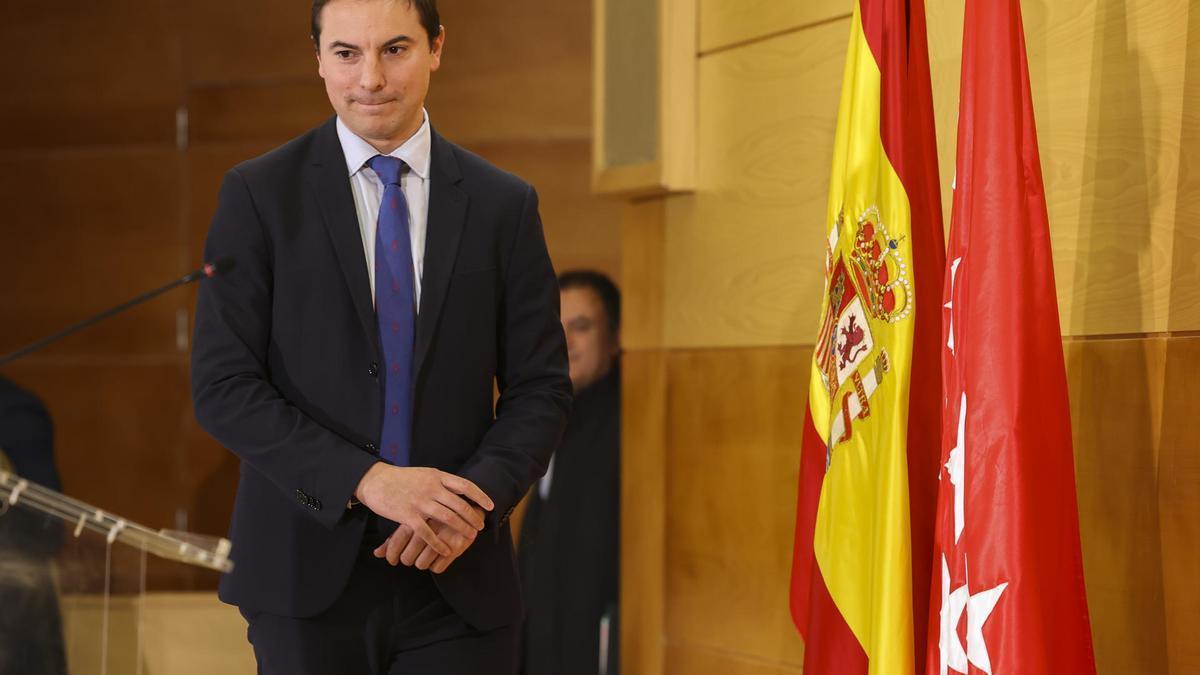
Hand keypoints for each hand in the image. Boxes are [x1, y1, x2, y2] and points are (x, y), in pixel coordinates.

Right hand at [355, 464, 493, 556]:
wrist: (376, 480)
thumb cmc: (401, 479)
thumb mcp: (425, 474)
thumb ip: (441, 482)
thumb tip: (460, 489)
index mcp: (437, 476)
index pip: (465, 486)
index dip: (480, 496)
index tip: (490, 506)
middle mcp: (431, 488)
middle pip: (459, 505)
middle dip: (473, 517)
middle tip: (480, 526)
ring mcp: (420, 502)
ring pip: (448, 518)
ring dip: (462, 529)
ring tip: (470, 537)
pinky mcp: (408, 515)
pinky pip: (428, 533)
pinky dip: (439, 543)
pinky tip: (446, 550)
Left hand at [374, 506, 482, 573]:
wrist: (468, 501)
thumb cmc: (434, 510)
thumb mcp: (415, 515)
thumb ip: (396, 535)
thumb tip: (376, 553)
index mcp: (419, 512)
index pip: (397, 541)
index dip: (391, 554)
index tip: (392, 560)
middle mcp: (430, 524)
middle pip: (407, 556)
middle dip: (406, 560)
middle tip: (408, 558)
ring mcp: (445, 535)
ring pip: (422, 564)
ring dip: (420, 563)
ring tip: (422, 558)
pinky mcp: (459, 545)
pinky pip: (437, 567)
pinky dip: (434, 566)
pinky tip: (436, 558)